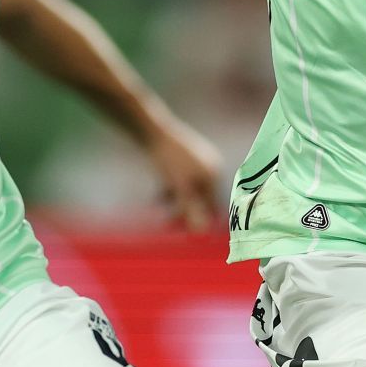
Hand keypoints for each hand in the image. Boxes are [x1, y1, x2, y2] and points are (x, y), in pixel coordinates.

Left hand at [140, 113, 224, 229]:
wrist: (153, 131)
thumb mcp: (179, 189)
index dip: (198, 222)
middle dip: (184, 212)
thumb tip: (201, 235)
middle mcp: (210, 168)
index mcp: (213, 175)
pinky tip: (158, 192)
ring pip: (187, 191)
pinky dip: (170, 190)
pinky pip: (181, 182)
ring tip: (159, 200)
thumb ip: (191, 211)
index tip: (182, 234)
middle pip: (199, 199)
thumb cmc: (167, 161)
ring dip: (175, 201)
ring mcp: (198, 162)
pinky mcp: (185, 158)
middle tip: (166, 223)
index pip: (211, 207)